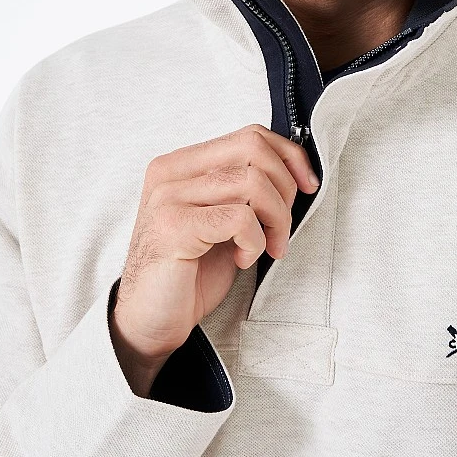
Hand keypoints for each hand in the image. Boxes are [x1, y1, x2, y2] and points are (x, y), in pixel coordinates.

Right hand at [108, 124, 319, 395]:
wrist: (149, 321)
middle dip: (285, 188)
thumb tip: (297, 173)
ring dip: (275, 219)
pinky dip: (254, 241)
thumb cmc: (189, 272)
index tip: (307, 185)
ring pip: (252, 181)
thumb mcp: (223, 219)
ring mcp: (169, 197)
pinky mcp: (174, 227)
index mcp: (182, 163)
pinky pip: (239, 217)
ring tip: (267, 247)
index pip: (249, 135)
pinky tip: (242, 258)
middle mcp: (171, 172)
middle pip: (253, 149)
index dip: (289, 156)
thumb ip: (245, 190)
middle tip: (282, 227)